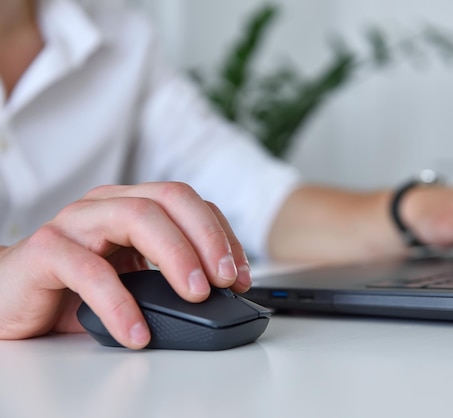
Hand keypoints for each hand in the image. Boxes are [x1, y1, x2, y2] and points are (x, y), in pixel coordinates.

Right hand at [0, 182, 250, 348]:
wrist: (10, 300)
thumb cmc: (75, 289)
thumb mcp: (135, 281)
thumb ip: (169, 280)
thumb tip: (221, 299)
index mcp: (134, 206)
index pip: (191, 203)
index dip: (223, 236)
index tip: (242, 276)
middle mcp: (108, 205)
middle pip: (170, 198)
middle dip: (208, 238)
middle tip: (227, 280)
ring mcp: (76, 223)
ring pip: (137, 218)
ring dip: (177, 256)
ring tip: (196, 295)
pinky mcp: (45, 251)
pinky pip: (89, 270)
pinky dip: (120, 303)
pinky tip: (137, 331)